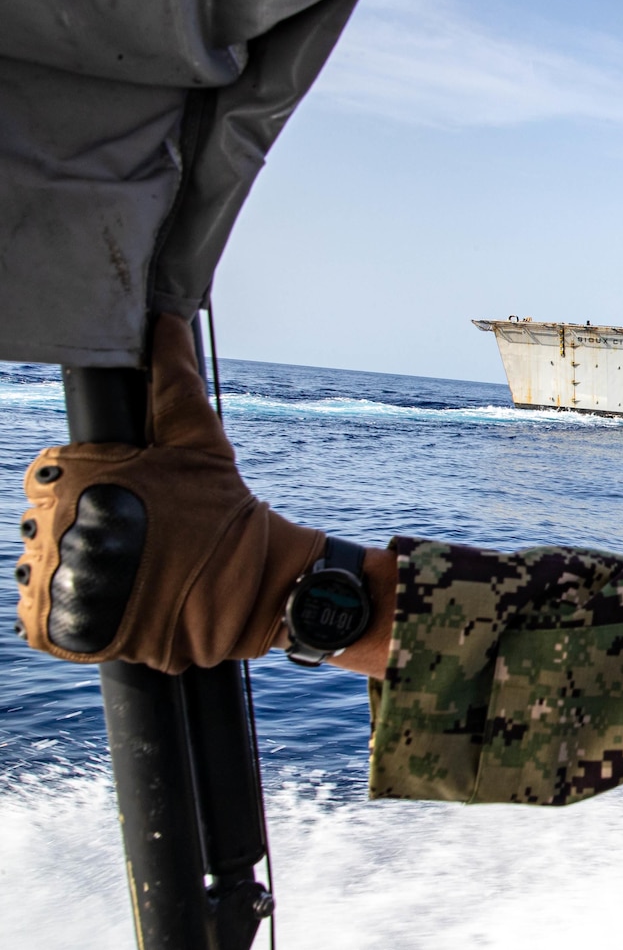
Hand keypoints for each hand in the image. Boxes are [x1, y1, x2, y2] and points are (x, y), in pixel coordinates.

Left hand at [15, 314, 323, 672]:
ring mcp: (55, 580)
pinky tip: (113, 605)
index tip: (130, 506)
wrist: (257, 587)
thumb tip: (165, 321)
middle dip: (84, 532)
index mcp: (73, 475)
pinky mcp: (60, 628)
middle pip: (42, 524)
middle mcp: (54, 525)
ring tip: (131, 576)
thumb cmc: (227, 514)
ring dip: (76, 576)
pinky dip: (71, 617)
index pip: (47, 478)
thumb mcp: (200, 443)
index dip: (88, 490)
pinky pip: (42, 620)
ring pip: (40, 571)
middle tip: (141, 543)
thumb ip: (172, 380)